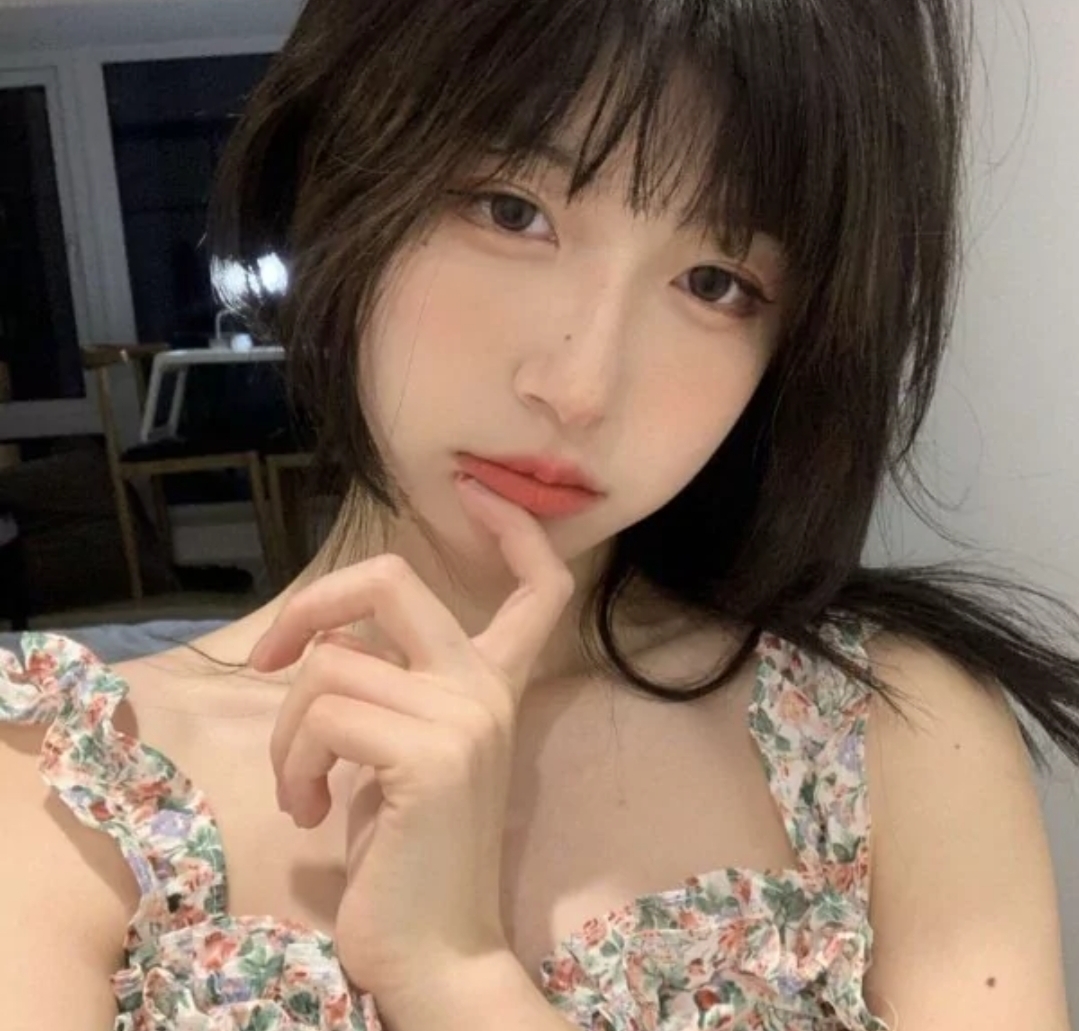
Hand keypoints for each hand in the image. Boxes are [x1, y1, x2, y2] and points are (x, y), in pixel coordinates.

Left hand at [247, 474, 575, 1004]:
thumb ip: (392, 688)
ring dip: (288, 730)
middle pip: (390, 581)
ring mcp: (463, 717)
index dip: (514, 529)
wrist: (438, 950)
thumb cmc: (411, 855)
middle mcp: (486, 688)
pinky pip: (322, 714)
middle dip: (310, 606)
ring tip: (301, 787)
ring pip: (329, 665)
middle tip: (270, 660)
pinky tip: (308, 812)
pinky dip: (293, 763)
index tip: (476, 490)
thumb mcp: (405, 754)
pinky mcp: (427, 755)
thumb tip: (327, 647)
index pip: (539, 587)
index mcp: (492, 685)